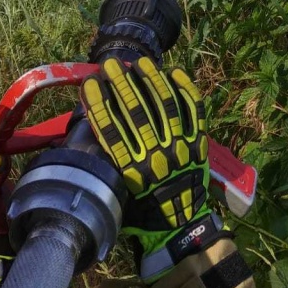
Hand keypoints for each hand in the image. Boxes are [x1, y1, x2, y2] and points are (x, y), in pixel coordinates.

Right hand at [82, 56, 222, 281]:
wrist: (181, 226)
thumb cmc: (143, 212)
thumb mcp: (119, 194)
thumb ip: (108, 164)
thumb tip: (92, 132)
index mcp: (132, 170)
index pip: (111, 129)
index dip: (98, 104)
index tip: (88, 84)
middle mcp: (156, 155)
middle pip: (135, 111)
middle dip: (120, 84)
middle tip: (110, 64)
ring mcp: (180, 146)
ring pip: (165, 104)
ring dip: (152, 79)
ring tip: (140, 61)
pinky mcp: (199, 142)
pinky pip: (194, 110)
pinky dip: (185, 89)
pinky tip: (174, 73)